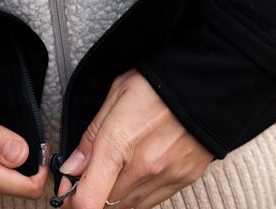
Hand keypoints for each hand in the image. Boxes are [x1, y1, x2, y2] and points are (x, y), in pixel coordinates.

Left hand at [56, 69, 213, 208]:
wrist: (206, 81)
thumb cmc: (160, 81)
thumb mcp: (117, 93)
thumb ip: (92, 135)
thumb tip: (72, 166)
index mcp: (119, 142)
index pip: (88, 199)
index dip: (72, 200)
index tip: (69, 190)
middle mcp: (143, 167)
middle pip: (105, 205)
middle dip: (94, 192)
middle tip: (94, 172)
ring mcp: (165, 176)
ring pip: (128, 206)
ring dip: (116, 195)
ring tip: (120, 166)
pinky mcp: (183, 179)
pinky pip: (152, 200)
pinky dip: (140, 192)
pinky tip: (140, 170)